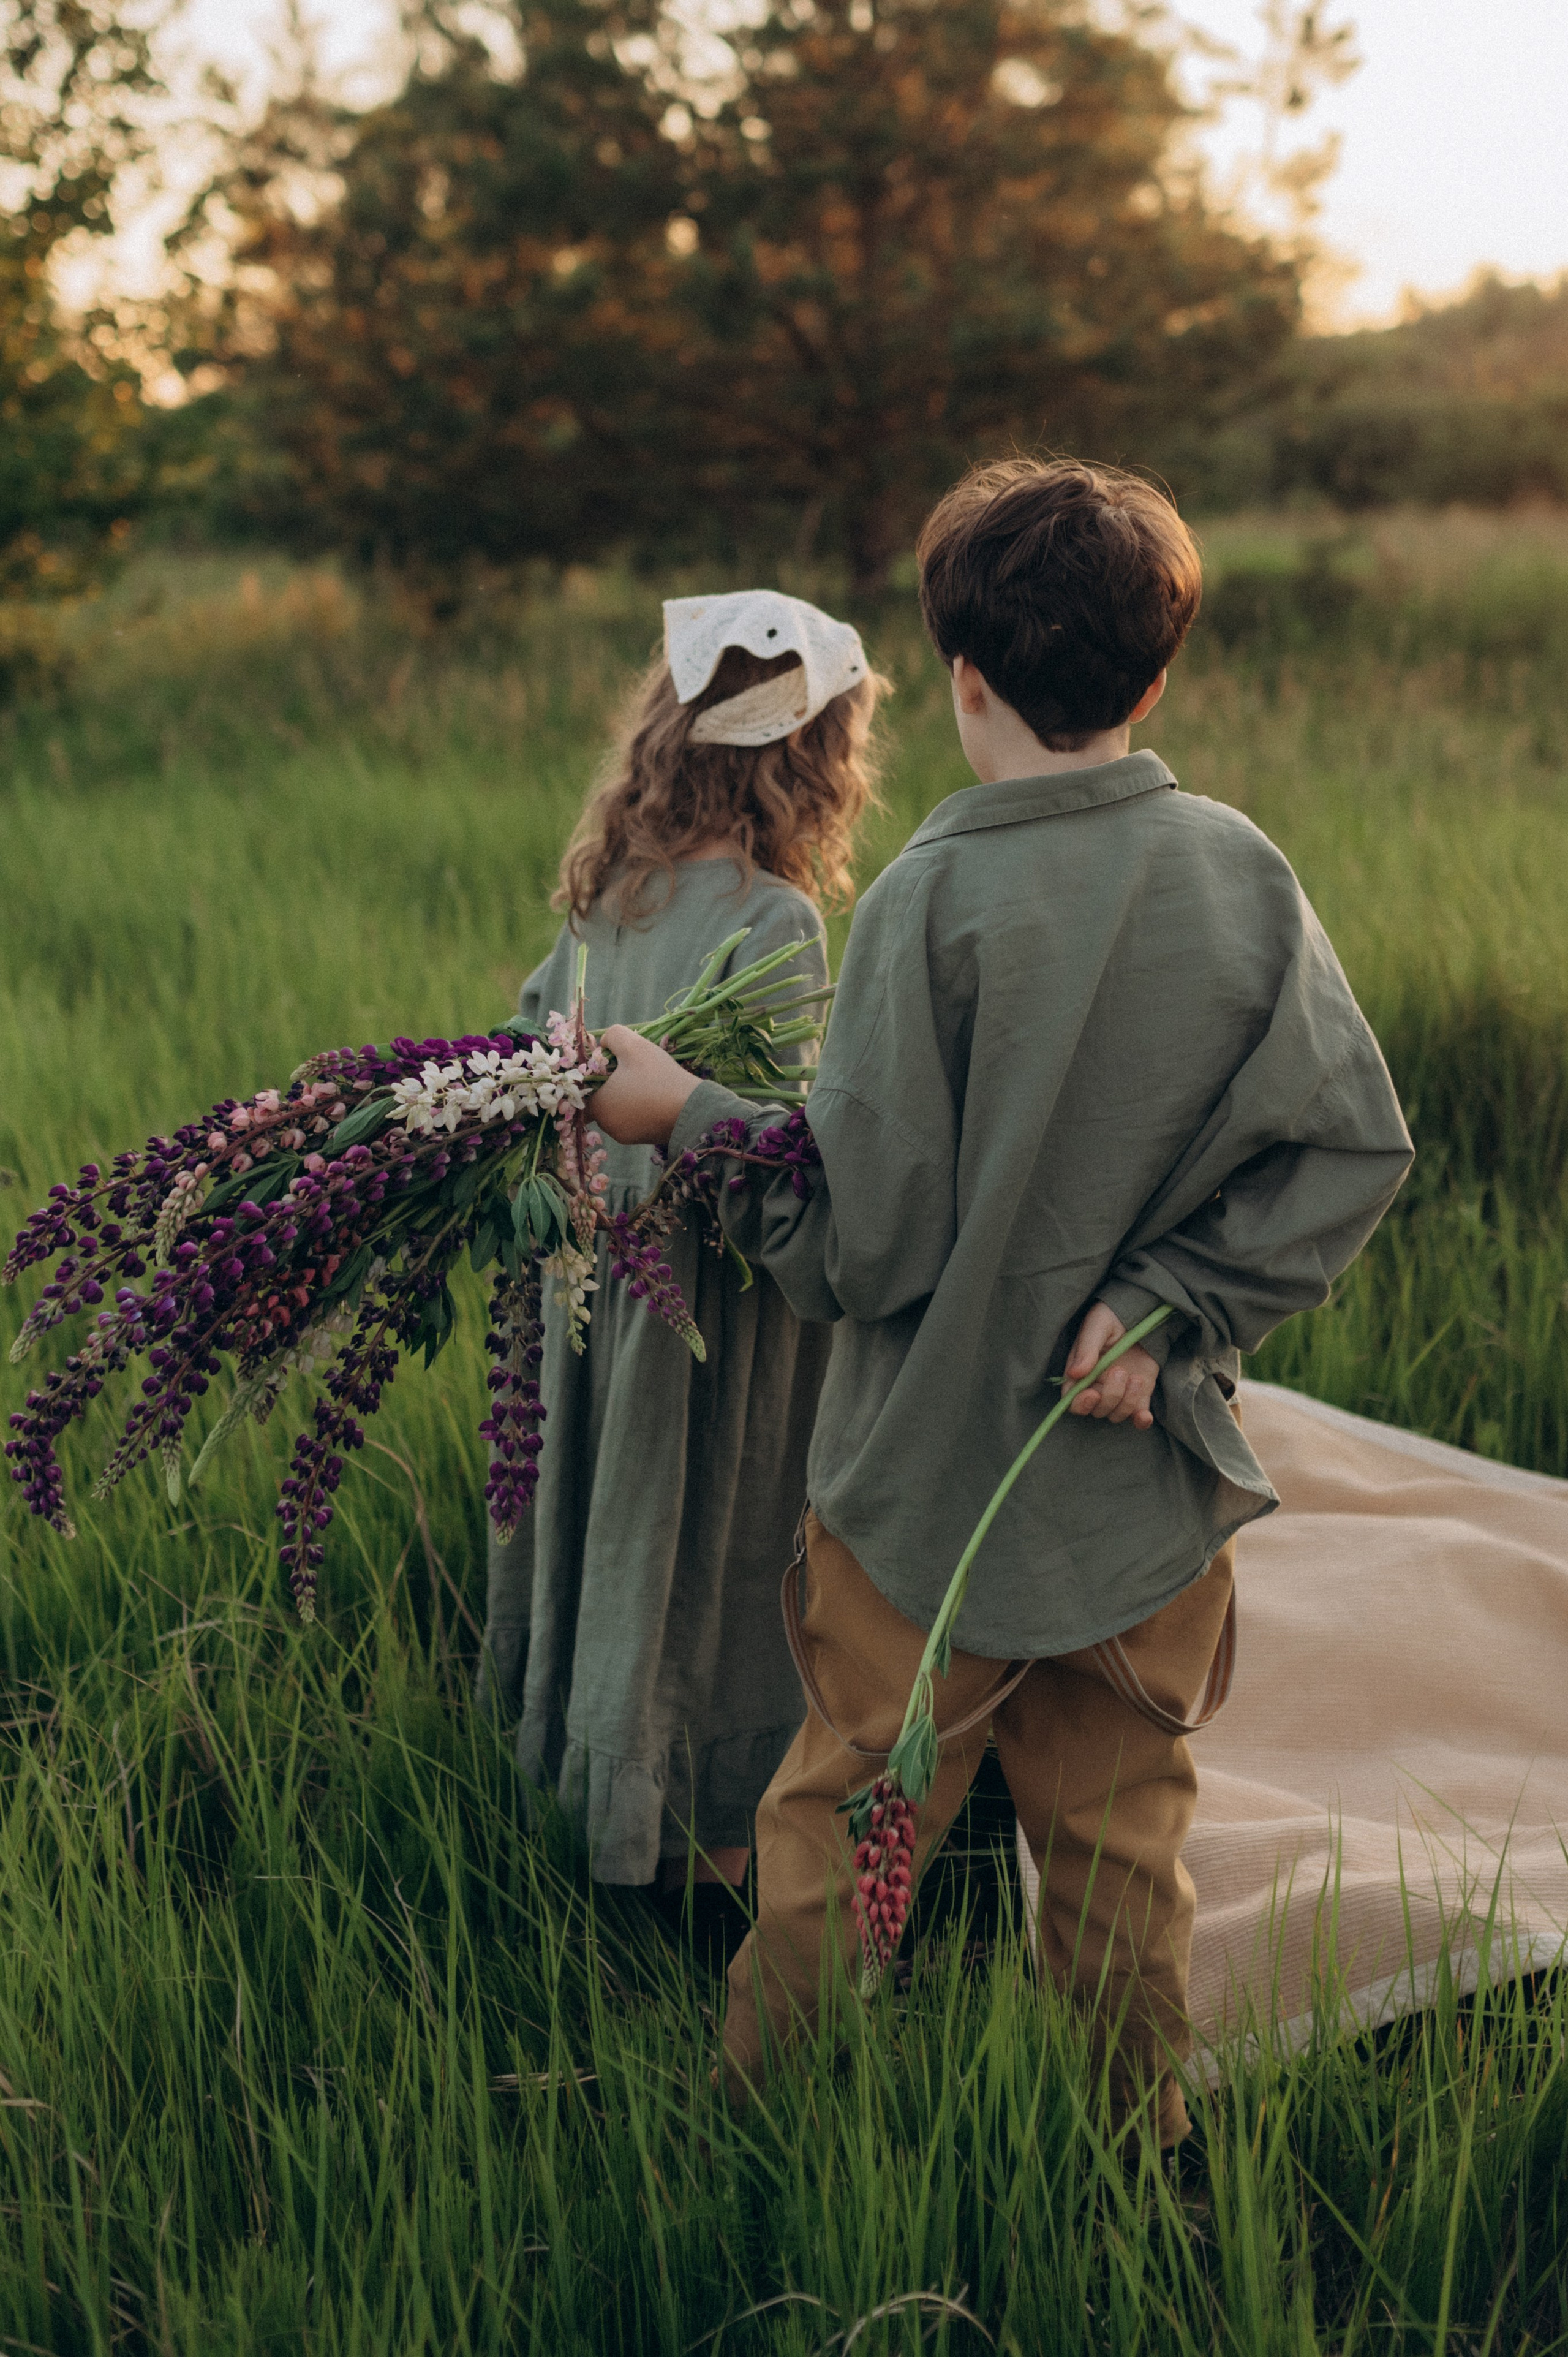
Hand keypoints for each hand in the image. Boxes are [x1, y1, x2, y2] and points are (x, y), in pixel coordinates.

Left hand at [592, 1025, 701, 1146]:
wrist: (693, 1109)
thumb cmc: (659, 1077)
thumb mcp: (634, 1045)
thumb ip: (612, 1036)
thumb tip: (603, 1042)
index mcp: (599, 1106)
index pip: (583, 1092)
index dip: (594, 1076)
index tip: (610, 1065)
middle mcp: (608, 1126)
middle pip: (602, 1101)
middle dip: (612, 1085)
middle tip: (632, 1070)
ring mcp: (627, 1137)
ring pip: (619, 1111)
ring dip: (628, 1097)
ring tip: (647, 1082)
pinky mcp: (644, 1140)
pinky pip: (636, 1121)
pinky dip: (641, 1109)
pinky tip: (656, 1096)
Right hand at [1064, 1301, 1158, 1429]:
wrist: (1141, 1313)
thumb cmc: (1112, 1317)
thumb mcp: (1098, 1325)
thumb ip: (1086, 1348)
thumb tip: (1075, 1373)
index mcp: (1081, 1373)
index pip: (1072, 1401)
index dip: (1080, 1404)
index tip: (1092, 1394)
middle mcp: (1097, 1386)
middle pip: (1097, 1410)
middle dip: (1110, 1396)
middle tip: (1120, 1371)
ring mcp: (1119, 1393)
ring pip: (1117, 1414)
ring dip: (1127, 1402)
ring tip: (1136, 1379)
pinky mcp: (1140, 1395)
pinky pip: (1138, 1417)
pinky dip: (1141, 1421)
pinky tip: (1145, 1415)